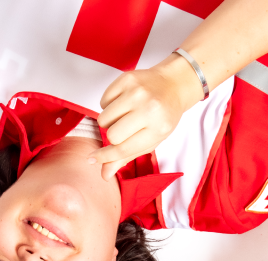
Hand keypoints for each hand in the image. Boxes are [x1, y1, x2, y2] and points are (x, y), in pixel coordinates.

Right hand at [89, 53, 203, 180]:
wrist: (174, 84)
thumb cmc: (163, 116)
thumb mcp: (151, 140)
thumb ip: (126, 156)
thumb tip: (104, 174)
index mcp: (157, 128)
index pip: (123, 149)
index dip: (105, 157)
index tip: (94, 158)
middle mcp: (148, 108)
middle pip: (111, 134)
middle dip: (112, 135)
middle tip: (124, 129)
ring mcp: (137, 92)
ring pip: (103, 118)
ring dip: (109, 121)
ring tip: (123, 116)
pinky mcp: (127, 79)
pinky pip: (103, 101)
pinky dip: (109, 105)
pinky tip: (122, 103)